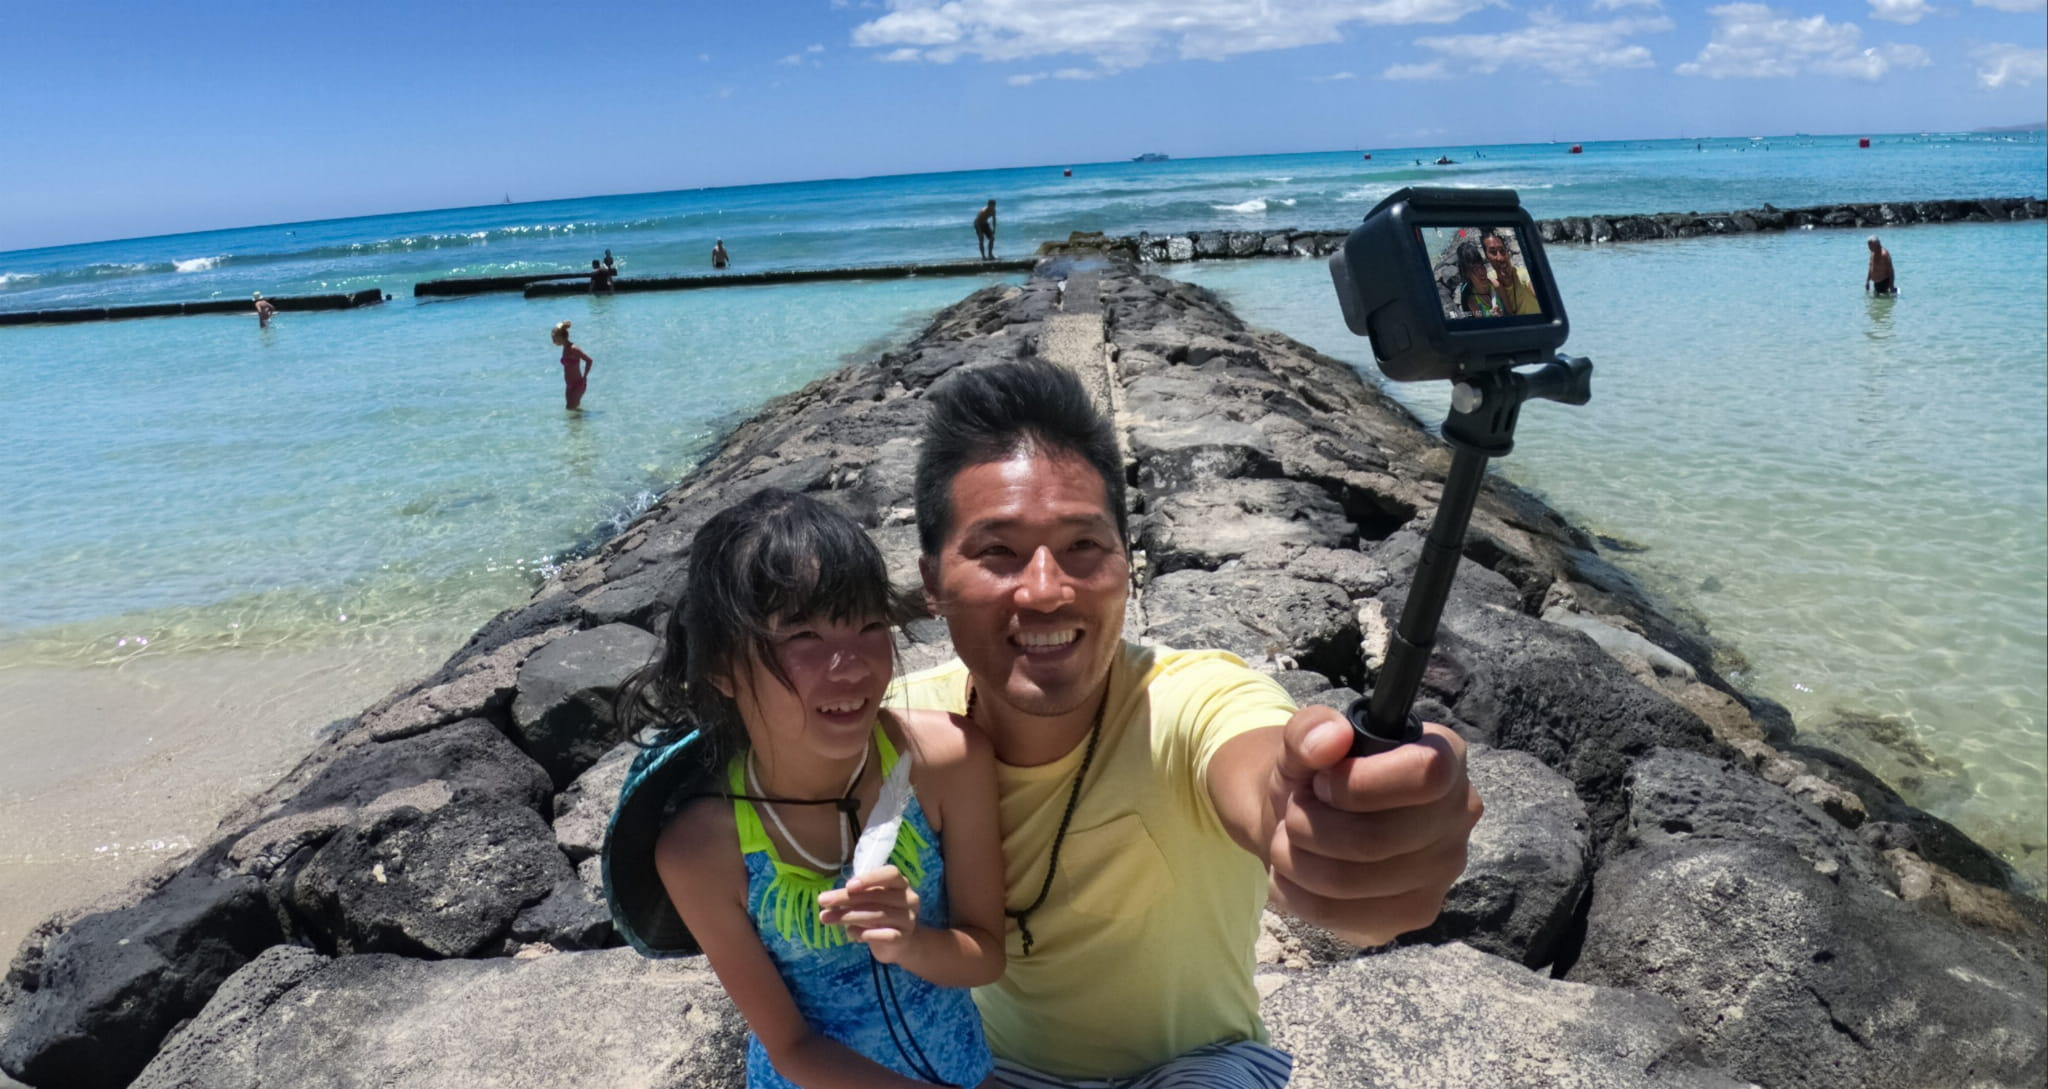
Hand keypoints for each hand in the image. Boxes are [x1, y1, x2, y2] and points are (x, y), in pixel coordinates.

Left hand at [817, 866, 920, 962]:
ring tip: (827, 918)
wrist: (900, 943)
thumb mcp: (871, 900)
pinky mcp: (903, 938)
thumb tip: (827, 898)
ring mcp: (908, 919)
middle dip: (846, 898)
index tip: (848, 886)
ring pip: (877, 915)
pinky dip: (864, 933)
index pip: (890, 874)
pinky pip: (883, 935)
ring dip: (848, 916)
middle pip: (877, 896)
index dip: (869, 879)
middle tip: (823, 901)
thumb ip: (855, 895)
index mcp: (900, 883)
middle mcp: (909, 899)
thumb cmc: (881, 914)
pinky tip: (850, 933)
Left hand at [1261, 705, 1481, 947]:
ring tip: (1286, 838)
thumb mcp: (1303, 741)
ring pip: (1352, 881)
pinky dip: (1295, 892)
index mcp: (1447, 758)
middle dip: (1310, 824)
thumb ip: (1309, 730)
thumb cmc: (1317, 774)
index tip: (1321, 782)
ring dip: (1295, 858)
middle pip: (1378, 838)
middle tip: (1293, 811)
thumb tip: (1330, 737)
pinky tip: (1291, 873)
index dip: (1360, 782)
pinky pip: (1341, 914)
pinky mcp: (1413, 914)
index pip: (1426, 774)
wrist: (1308, 821)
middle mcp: (1457, 818)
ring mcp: (1441, 873)